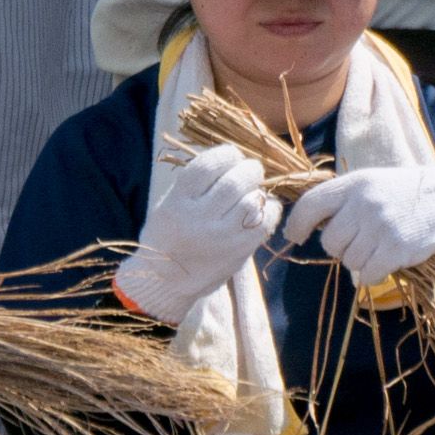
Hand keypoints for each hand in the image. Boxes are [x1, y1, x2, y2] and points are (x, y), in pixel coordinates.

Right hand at [114, 141, 283, 323]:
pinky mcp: (239, 252)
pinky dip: (269, 209)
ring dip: (259, 190)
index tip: (232, 155)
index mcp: (177, 203)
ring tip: (253, 191)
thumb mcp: (169, 203)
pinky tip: (260, 209)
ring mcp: (221, 238)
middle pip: (235, 181)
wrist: (165, 281)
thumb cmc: (168, 235)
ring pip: (253, 201)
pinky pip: (265, 222)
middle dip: (248, 168)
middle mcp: (198, 220)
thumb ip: (196, 182)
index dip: (226, 153)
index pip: (207, 166)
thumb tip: (234, 158)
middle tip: (250, 170)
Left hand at [283, 165, 434, 286]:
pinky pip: (366, 275)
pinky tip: (386, 263)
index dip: (297, 224)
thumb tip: (309, 227)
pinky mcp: (396, 249)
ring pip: (348, 260)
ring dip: (360, 261)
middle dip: (341, 248)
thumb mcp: (373, 183)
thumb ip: (344, 201)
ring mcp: (380, 227)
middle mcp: (364, 203)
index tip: (295, 236)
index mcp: (354, 183)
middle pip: (329, 241)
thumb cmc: (406, 193)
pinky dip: (372, 275)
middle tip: (360, 242)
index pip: (311, 205)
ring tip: (381, 247)